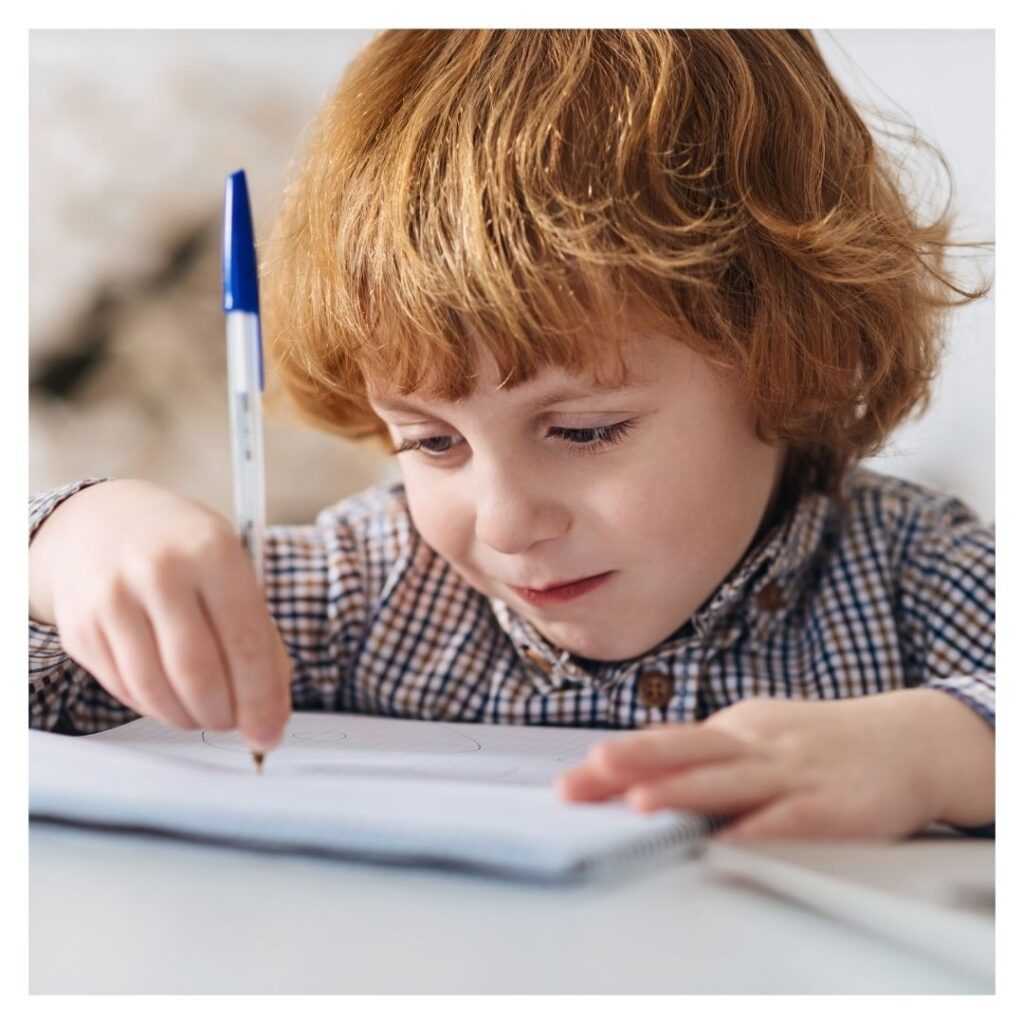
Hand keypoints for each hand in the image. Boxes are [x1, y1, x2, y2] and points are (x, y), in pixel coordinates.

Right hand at [30, 480, 291, 749]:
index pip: (245, 642)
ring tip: (206, 714)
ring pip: (157, 691)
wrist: (100, 521)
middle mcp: (159, 571)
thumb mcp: (232, 568)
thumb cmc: (183, 550)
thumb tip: (271, 710)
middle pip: (198, 674)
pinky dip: (155, 707)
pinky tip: (171, 697)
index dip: (261, 698)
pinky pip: (125, 690)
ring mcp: (112, 600)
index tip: (269, 732)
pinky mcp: (80, 629)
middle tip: (236, 724)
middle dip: (224, 715)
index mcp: (212, 551)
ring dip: (189, 718)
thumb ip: (257, 634)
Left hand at [557, 691, 993, 839]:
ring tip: (641, 803)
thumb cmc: (820, 745)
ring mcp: (795, 771)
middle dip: (636, 762)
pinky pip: (795, 816)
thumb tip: (638, 774)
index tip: (568, 784)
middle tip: (588, 773)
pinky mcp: (836, 803)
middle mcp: (756, 745)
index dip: (618, 764)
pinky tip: (733, 840)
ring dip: (686, 791)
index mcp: (733, 731)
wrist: (909, 739)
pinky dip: (763, 827)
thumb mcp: (757, 739)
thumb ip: (705, 758)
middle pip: (688, 750)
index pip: (666, 746)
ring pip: (732, 779)